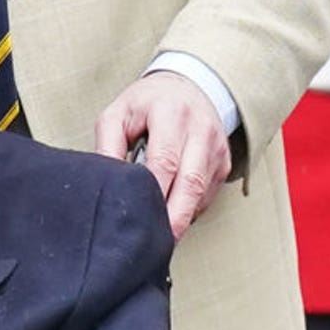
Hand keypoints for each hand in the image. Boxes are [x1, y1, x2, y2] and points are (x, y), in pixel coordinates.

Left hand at [94, 73, 230, 239]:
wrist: (188, 86)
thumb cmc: (147, 104)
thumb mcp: (118, 114)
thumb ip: (108, 145)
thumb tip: (105, 181)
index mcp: (170, 113)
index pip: (165, 160)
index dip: (154, 193)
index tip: (141, 217)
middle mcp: (200, 130)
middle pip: (190, 182)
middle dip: (174, 217)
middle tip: (157, 243)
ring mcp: (216, 148)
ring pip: (201, 193)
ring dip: (181, 217)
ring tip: (160, 237)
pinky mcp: (223, 162)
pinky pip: (207, 194)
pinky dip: (190, 209)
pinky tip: (172, 216)